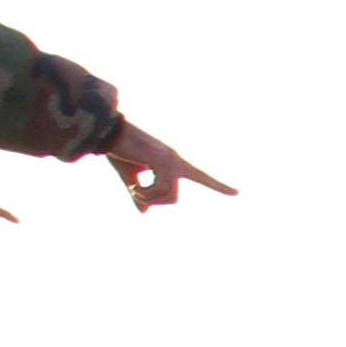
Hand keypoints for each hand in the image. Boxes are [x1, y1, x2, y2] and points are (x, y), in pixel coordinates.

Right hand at [105, 122, 237, 211]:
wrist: (107, 134)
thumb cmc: (119, 152)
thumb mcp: (130, 178)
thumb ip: (139, 195)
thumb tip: (144, 212)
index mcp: (172, 164)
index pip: (200, 176)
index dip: (218, 185)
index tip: (237, 193)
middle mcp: (176, 161)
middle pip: (173, 199)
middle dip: (152, 200)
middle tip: (134, 192)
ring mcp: (170, 159)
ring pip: (168, 196)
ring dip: (146, 196)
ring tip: (133, 186)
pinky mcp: (162, 159)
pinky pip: (160, 189)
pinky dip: (144, 193)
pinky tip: (133, 184)